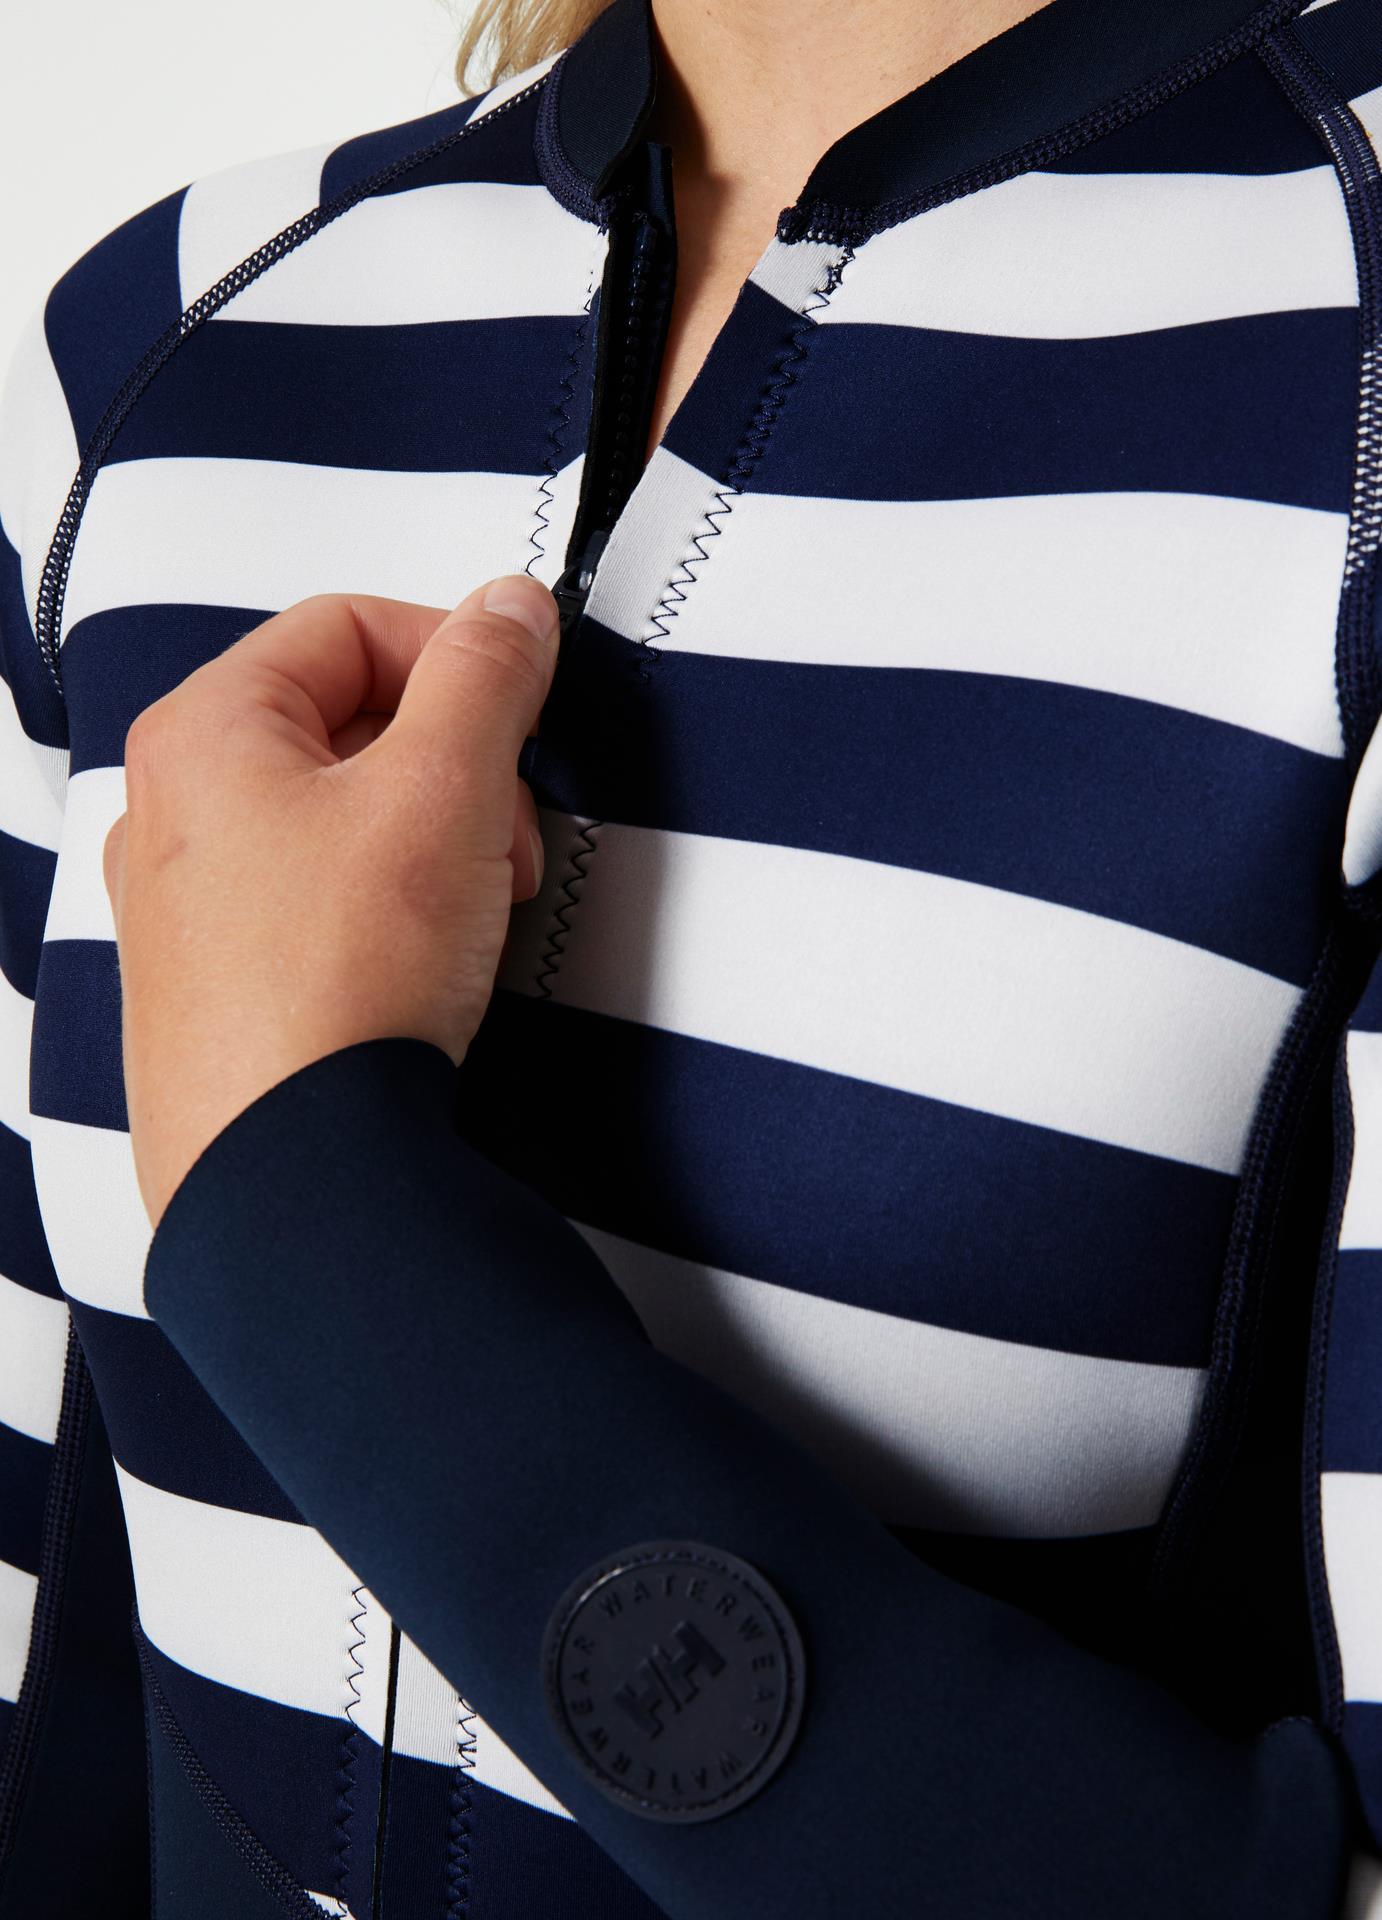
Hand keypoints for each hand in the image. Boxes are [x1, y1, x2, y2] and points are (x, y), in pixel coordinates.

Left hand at [102, 576, 559, 1230]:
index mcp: (206, 732)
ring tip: (480, 906)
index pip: (348, 625)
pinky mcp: (216, 984)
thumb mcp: (444, 790)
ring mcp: (185, 906)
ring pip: (340, 816)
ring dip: (435, 837)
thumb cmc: (338, 985)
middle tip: (508, 827)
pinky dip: (390, 906)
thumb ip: (486, 676)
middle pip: (347, 723)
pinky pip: (319, 900)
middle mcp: (172, 810)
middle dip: (456, 763)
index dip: (455, 651)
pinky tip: (429, 961)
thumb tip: (510, 607)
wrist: (291, 1173)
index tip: (522, 700)